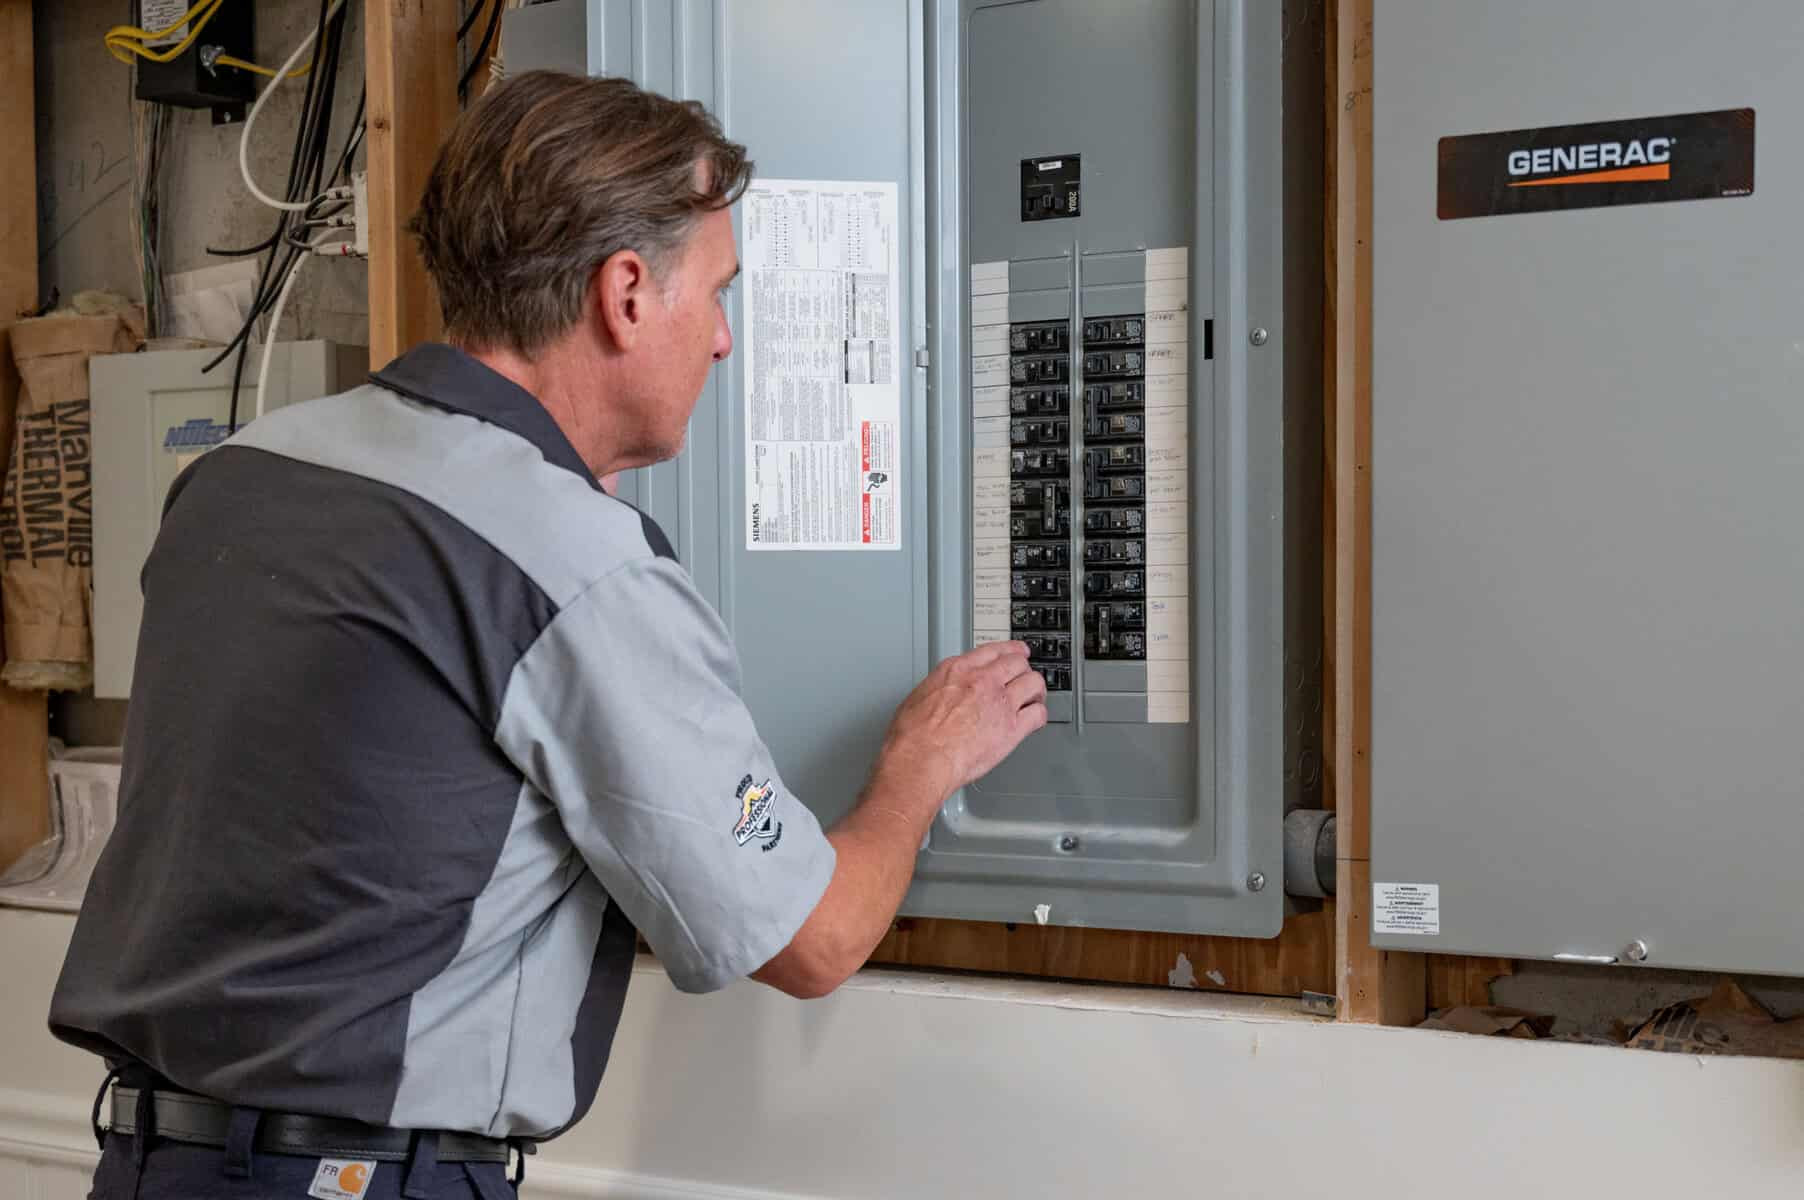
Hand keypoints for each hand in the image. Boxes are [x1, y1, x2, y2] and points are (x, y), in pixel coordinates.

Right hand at [877, 641, 1047, 804]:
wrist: (921, 758)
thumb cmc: (913, 736)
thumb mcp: (918, 696)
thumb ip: (939, 688)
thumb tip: (943, 695)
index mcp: (957, 670)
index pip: (993, 650)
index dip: (1009, 650)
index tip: (1015, 652)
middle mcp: (982, 681)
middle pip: (1017, 662)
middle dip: (1023, 669)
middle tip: (1025, 676)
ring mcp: (1000, 703)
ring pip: (1033, 683)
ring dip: (1036, 690)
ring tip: (1034, 698)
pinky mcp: (1012, 728)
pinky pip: (1038, 715)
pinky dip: (1039, 716)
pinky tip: (1034, 721)